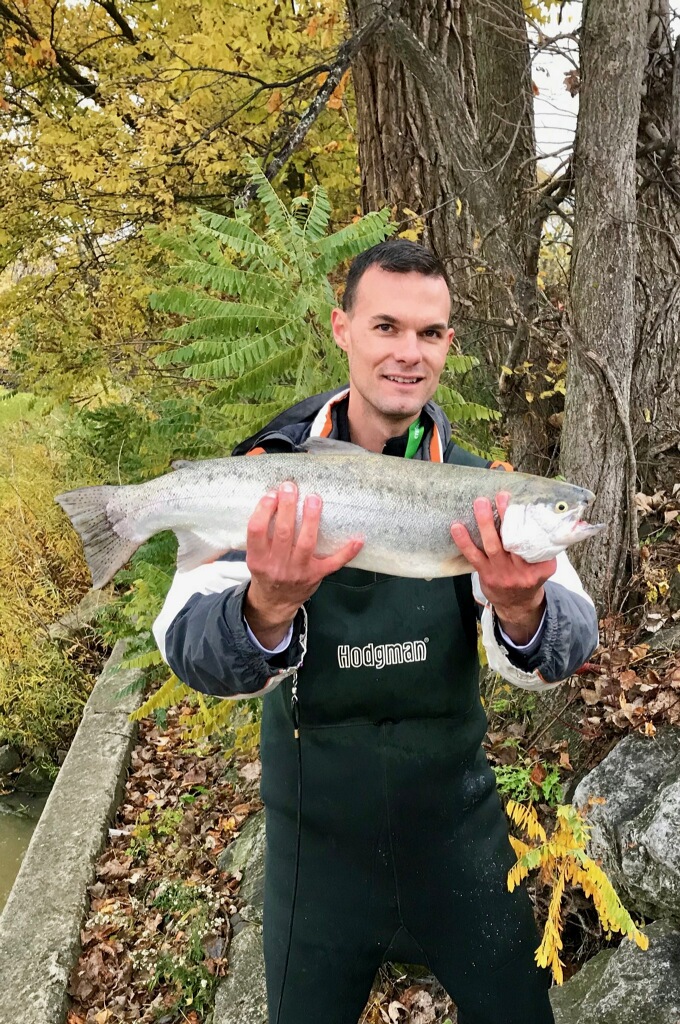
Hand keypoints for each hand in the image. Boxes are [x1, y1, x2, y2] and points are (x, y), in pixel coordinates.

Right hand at [244, 481, 363, 647]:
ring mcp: (298, 571)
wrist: (276, 602)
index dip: (263, 511)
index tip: (271, 495)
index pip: (257, 531)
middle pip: (283, 533)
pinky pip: (334, 563)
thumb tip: (274, 498)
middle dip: (288, 507)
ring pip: (306, 543)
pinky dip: (347, 551)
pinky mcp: (316, 575)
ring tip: (314, 499)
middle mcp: (277, 565)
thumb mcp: (255, 556)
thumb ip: (262, 535)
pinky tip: (358, 539)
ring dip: (312, 520)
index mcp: (258, 558)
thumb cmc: (267, 571)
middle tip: (291, 487)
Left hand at [450, 491, 554, 645]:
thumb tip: (536, 514)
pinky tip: (457, 527)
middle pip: (515, 539)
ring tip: (480, 503)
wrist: (517, 605)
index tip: (523, 502)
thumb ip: (542, 546)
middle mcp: (523, 570)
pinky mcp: (487, 575)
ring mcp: (503, 573)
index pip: (537, 540)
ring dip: (485, 523)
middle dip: (507, 515)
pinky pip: (474, 556)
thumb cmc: (529, 576)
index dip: (530, 521)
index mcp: (542, 565)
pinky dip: (464, 541)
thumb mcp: (543, 565)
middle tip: (501, 496)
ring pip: (493, 545)